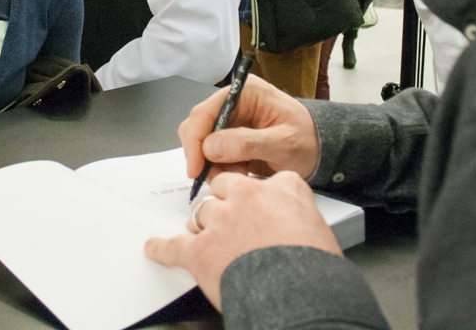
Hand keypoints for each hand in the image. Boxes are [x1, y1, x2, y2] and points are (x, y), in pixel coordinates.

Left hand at [145, 171, 340, 308]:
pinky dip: (163, 248)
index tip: (256, 205)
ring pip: (200, 212)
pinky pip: (174, 245)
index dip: (256, 196)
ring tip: (208, 239)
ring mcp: (221, 221)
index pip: (261, 180)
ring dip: (203, 226)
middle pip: (223, 187)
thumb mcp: (319, 226)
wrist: (299, 295)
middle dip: (224, 202)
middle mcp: (247, 196)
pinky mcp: (200, 249)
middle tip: (230, 220)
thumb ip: (296, 214)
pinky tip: (156, 247)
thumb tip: (293, 226)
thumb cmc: (316, 268)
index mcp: (282, 188)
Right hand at [178, 76, 319, 181]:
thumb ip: (247, 143)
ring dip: (213, 163)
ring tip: (238, 175)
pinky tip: (241, 173)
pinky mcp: (232, 136)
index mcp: (245, 92)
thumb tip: (210, 147)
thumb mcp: (282, 143)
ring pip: (203, 142)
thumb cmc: (308, 139)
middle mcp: (233, 102)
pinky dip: (221, 167)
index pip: (206, 111)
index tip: (196, 167)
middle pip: (198, 126)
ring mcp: (231, 119)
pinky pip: (214, 153)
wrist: (321, 148)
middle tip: (218, 176)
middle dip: (203, 155)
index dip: (195, 140)